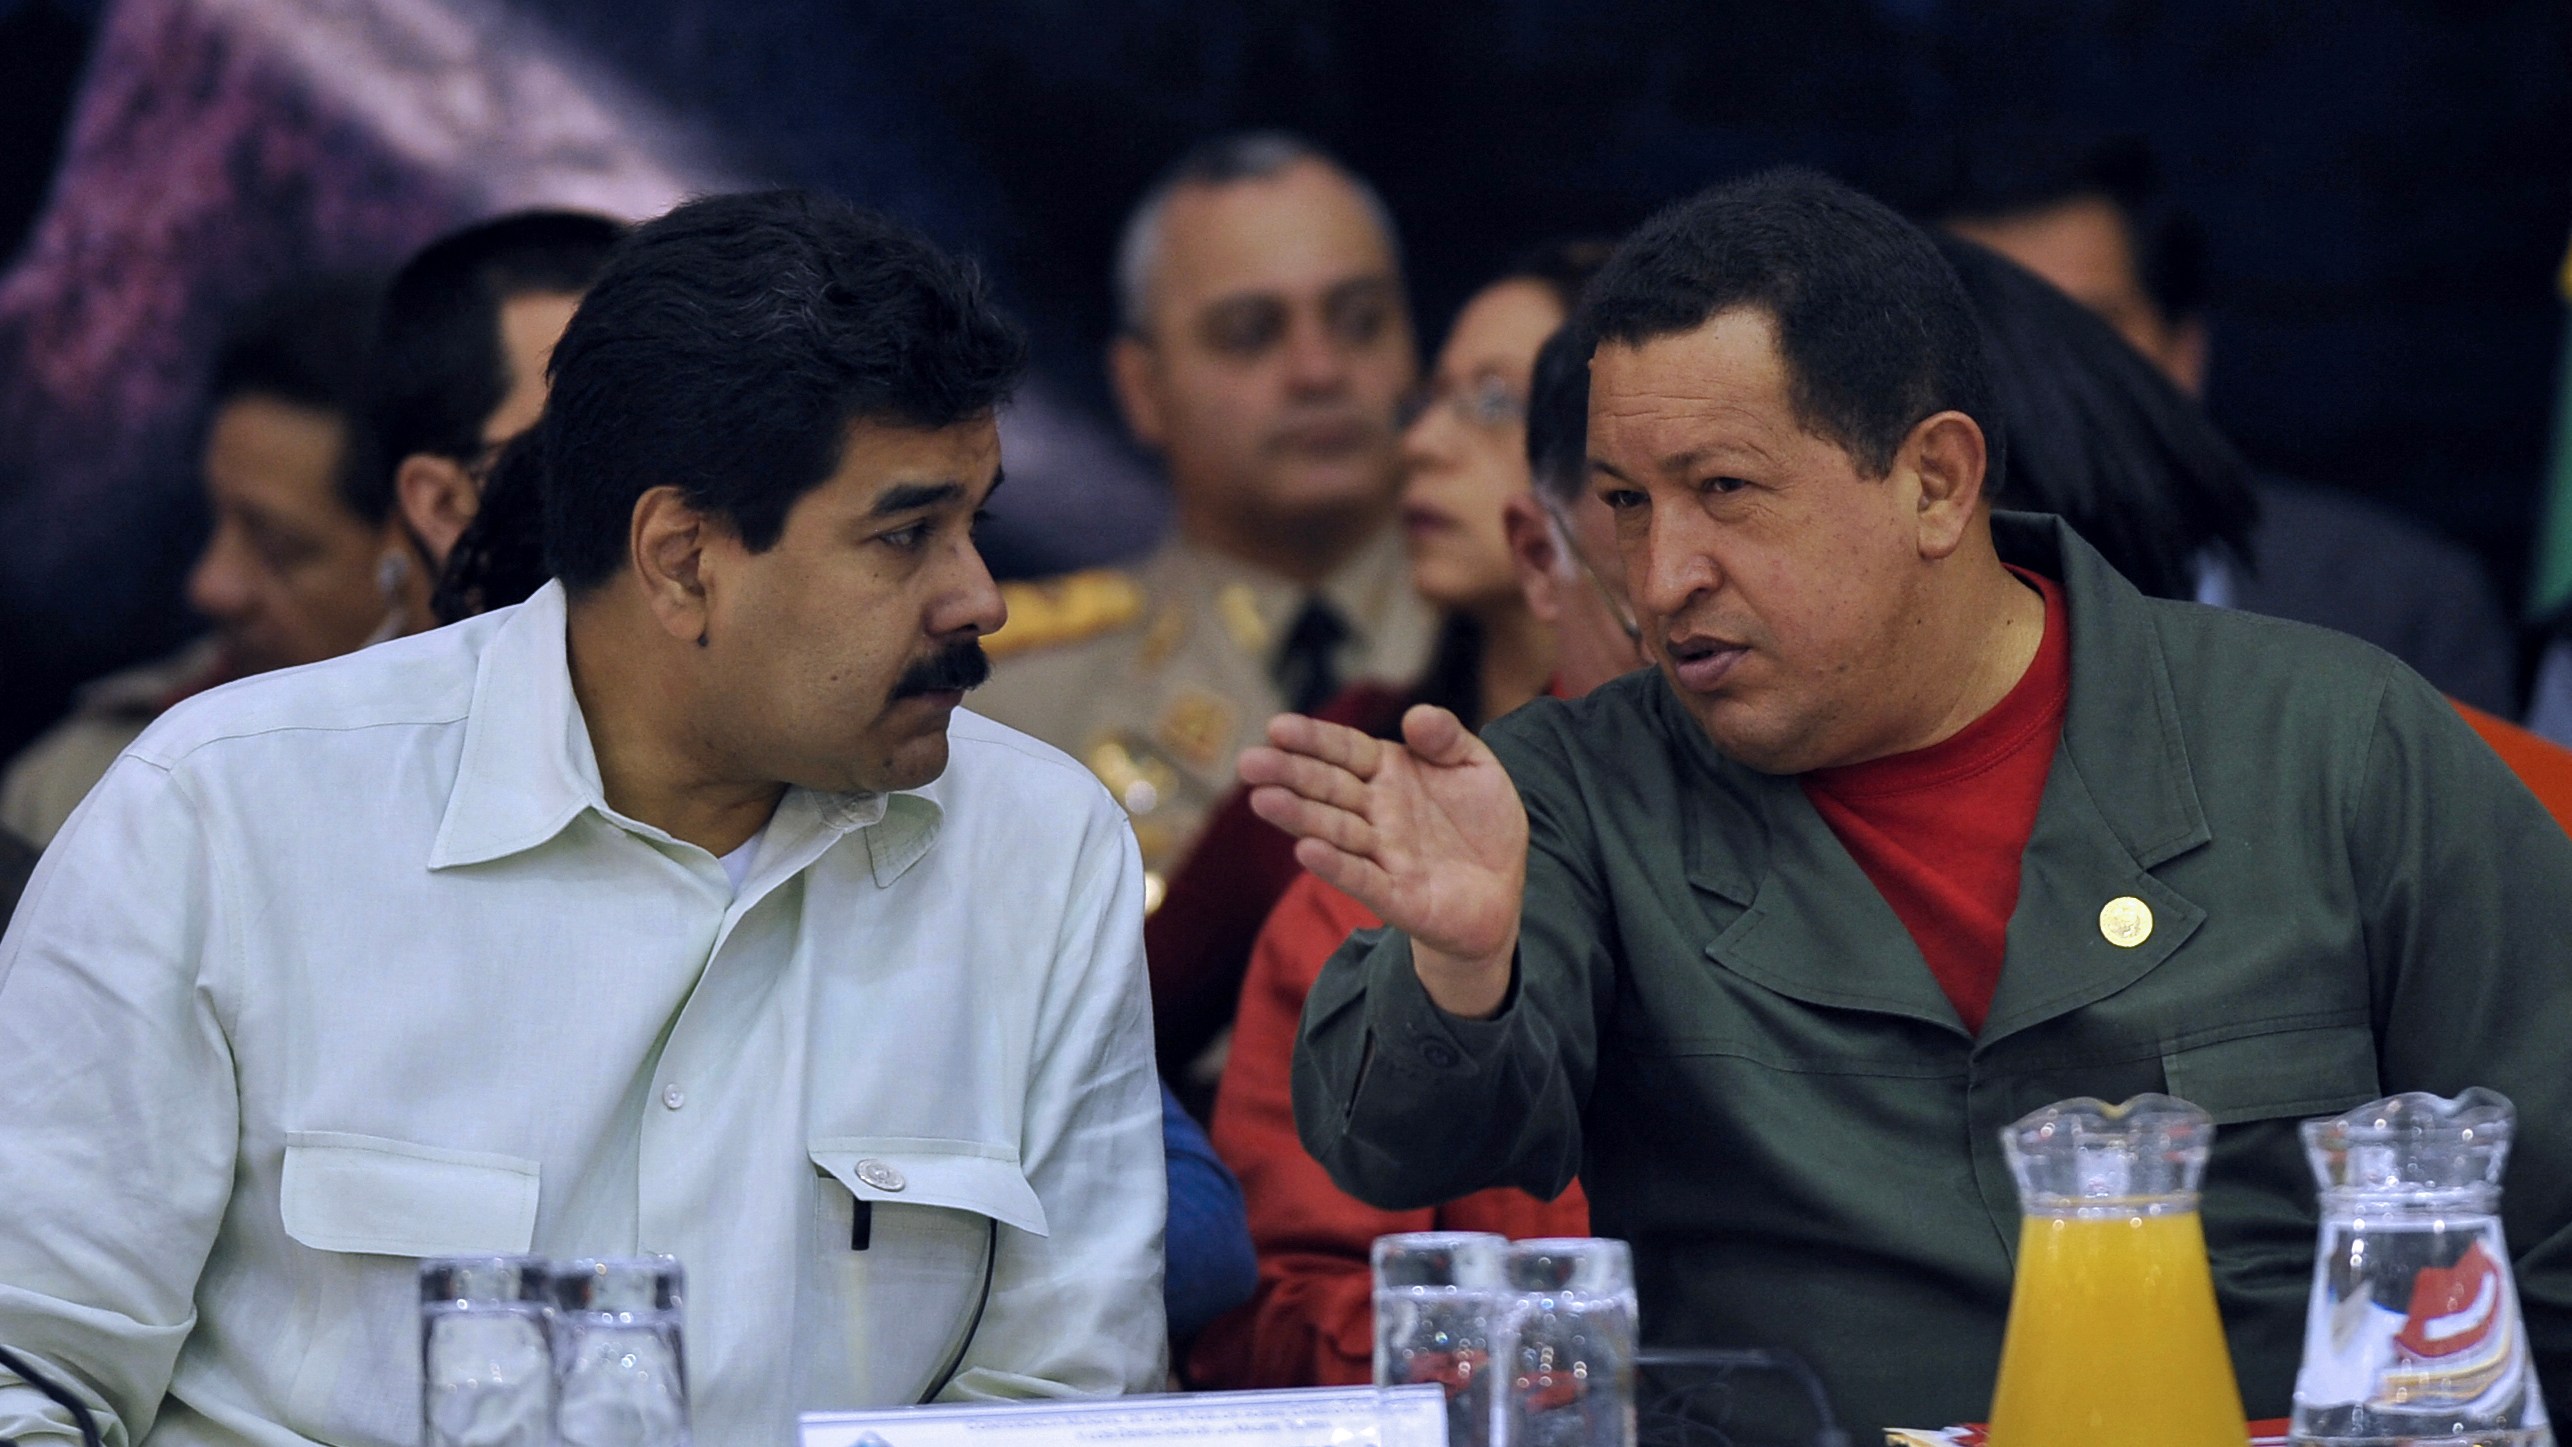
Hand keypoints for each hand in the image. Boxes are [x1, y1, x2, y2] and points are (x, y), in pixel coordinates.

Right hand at [1238, 705, 1526, 1017]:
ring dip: (1299, 817)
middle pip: (1328, 788)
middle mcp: (1377, 812)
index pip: (1345, 750)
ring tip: (1263, 801)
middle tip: (1249, 762)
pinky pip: (1363, 879)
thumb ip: (1446, 738)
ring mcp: (1383, 854)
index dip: (1313, 739)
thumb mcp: (1476, 767)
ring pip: (1335, 831)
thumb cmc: (1480, 823)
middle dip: (1289, 774)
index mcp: (1389, 773)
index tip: (1277, 727)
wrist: (1500, 891)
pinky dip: (1336, 866)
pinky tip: (1306, 851)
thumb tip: (1416, 713)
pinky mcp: (1397, 897)